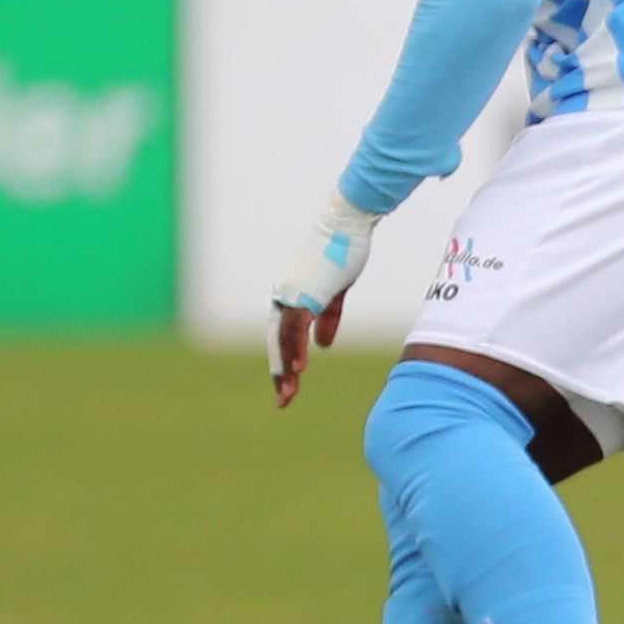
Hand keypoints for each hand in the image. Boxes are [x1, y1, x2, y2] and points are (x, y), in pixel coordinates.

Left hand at [268, 195, 379, 407]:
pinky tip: (298, 367)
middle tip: (283, 400)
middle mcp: (284, 296)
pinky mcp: (304, 292)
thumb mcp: (335, 291)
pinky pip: (296, 326)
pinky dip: (295, 348)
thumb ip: (327, 318)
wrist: (347, 222)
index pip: (281, 336)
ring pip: (283, 339)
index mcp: (290, 296)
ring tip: (289, 392)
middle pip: (277, 342)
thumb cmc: (342, 250)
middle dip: (280, 373)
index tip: (288, 385)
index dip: (284, 362)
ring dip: (285, 368)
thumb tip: (321, 345)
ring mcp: (292, 294)